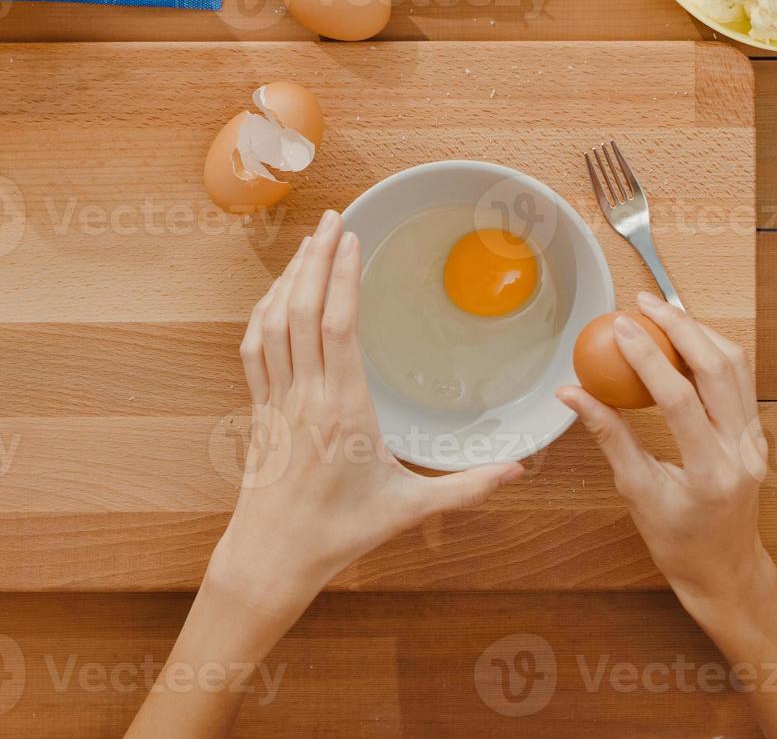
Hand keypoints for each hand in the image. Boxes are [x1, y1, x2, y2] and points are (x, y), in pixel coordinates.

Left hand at [207, 210, 524, 616]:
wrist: (271, 558)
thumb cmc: (339, 534)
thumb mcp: (408, 510)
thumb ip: (466, 488)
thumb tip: (520, 471)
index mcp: (343, 411)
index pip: (337, 328)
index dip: (341, 277)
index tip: (351, 239)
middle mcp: (306, 396)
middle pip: (303, 310)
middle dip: (316, 259)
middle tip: (332, 218)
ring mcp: (277, 399)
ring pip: (275, 322)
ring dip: (290, 277)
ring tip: (309, 241)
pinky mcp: (260, 409)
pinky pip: (256, 347)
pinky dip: (265, 311)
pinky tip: (278, 293)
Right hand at [557, 292, 771, 615]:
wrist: (724, 568)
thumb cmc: (678, 541)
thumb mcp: (636, 492)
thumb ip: (609, 436)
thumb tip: (573, 393)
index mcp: (710, 472)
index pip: (679, 399)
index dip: (648, 357)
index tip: (620, 327)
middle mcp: (742, 450)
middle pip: (719, 368)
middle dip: (680, 326)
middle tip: (643, 303)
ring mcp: (756, 440)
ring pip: (737, 366)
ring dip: (700, 332)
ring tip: (662, 311)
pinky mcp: (756, 432)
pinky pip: (740, 379)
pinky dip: (712, 351)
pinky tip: (684, 339)